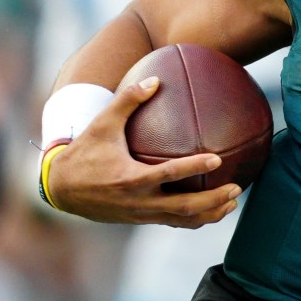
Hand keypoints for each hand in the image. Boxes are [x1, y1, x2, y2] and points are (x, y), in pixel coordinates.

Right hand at [42, 77, 239, 227]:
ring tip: (232, 204)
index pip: (170, 175)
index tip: (218, 158)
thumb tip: (155, 79)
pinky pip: (172, 222)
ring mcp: (141, 214)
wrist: (62, 189)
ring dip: (209, 214)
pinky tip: (210, 209)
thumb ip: (128, 100)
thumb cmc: (84, 153)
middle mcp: (139, 201)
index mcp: (132, 178)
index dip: (195, 167)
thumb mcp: (102, 123)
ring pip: (182, 220)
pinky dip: (193, 218)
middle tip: (237, 188)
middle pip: (185, 207)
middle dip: (214, 200)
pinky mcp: (141, 219)